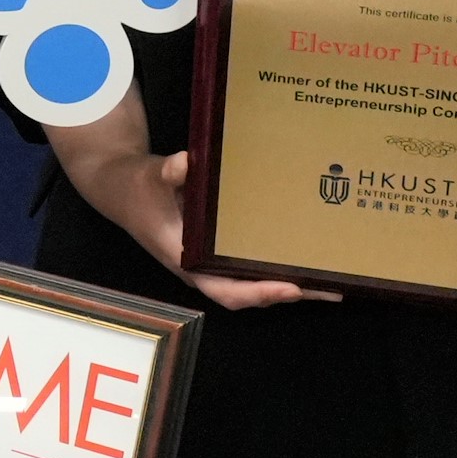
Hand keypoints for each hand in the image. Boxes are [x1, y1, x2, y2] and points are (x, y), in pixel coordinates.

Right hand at [46, 95, 335, 311]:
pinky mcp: (218, 253)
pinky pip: (252, 268)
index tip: (292, 288)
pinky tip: (304, 259)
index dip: (260, 293)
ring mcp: (212, 264)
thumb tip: (185, 163)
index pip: (226, 290)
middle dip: (291, 293)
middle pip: (251, 294)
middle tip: (332, 288)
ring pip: (255, 284)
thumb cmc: (140, 188)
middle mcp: (202, 269)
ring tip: (331, 281)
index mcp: (187, 260)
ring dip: (292, 285)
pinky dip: (279, 268)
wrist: (124, 190)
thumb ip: (169, 172)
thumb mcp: (152, 176)